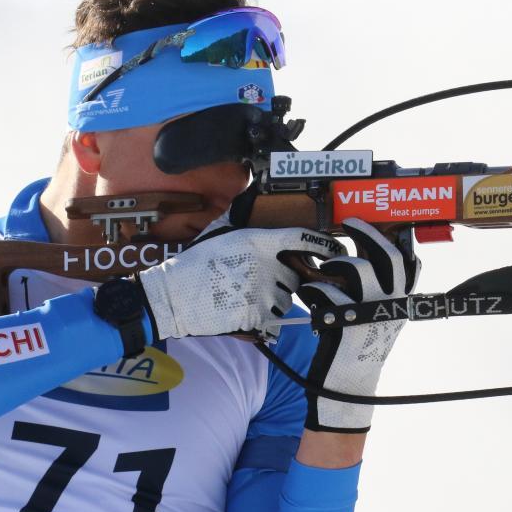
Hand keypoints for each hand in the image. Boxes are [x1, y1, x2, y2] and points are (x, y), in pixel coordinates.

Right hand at [138, 225, 342, 340]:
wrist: (174, 296)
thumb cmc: (196, 262)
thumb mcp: (220, 230)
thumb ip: (241, 213)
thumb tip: (252, 193)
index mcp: (262, 242)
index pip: (307, 240)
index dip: (326, 246)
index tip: (336, 251)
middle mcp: (270, 266)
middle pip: (295, 274)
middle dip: (284, 277)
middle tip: (256, 279)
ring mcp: (267, 293)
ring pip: (286, 297)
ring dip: (273, 298)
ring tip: (244, 294)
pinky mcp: (261, 316)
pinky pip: (274, 318)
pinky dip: (264, 318)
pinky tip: (242, 310)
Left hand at [297, 218, 418, 432]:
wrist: (348, 390)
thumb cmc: (361, 352)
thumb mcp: (381, 322)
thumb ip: (382, 295)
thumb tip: (370, 259)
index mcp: (402, 305)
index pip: (409, 265)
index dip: (395, 242)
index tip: (383, 229)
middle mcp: (392, 307)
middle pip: (386, 256)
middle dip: (366, 233)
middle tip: (350, 223)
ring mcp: (370, 314)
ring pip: (355, 270)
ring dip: (335, 265)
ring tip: (325, 272)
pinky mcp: (346, 323)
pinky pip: (327, 292)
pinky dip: (314, 290)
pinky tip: (309, 295)